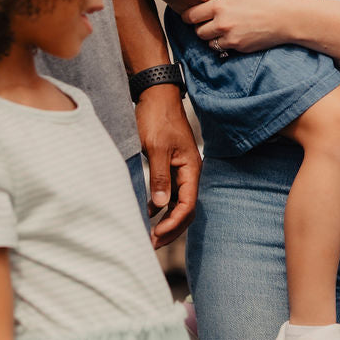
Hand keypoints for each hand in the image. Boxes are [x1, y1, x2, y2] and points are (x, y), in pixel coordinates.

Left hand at [134, 86, 200, 247]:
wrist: (156, 95)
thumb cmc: (157, 118)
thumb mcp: (157, 148)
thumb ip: (160, 177)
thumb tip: (162, 206)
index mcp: (191, 168)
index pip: (188, 206)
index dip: (174, 224)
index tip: (156, 235)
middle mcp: (189, 172)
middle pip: (186, 210)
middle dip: (171, 229)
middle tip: (152, 244)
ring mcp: (180, 170)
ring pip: (177, 203)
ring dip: (166, 220)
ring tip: (150, 235)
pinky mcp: (170, 166)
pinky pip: (169, 193)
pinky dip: (160, 206)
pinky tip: (148, 213)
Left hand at [186, 0, 297, 53]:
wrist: (289, 16)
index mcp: (220, 5)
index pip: (191, 15)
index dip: (190, 16)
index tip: (192, 15)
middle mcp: (222, 23)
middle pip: (198, 31)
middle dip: (202, 27)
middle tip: (209, 21)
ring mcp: (231, 38)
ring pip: (210, 43)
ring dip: (213, 37)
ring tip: (223, 29)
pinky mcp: (240, 48)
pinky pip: (225, 49)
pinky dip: (226, 44)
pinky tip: (235, 34)